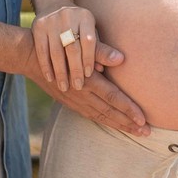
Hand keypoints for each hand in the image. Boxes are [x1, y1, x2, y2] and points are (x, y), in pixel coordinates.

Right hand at [24, 38, 150, 135]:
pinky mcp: (69, 102)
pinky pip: (90, 115)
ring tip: (136, 132)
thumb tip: (121, 58)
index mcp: (88, 80)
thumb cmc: (59, 46)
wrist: (31, 57)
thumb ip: (101, 52)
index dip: (129, 109)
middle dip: (129, 123)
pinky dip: (104, 121)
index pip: (113, 98)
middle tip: (147, 132)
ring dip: (119, 125)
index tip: (143, 119)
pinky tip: (114, 124)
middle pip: (110, 112)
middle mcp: (82, 93)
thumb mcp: (80, 45)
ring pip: (100, 116)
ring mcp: (75, 100)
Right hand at [31, 3, 97, 91]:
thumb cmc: (78, 26)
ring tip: (64, 86)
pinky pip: (41, 49)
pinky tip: (50, 78)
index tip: (89, 75)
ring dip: (60, 71)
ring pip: (55, 50)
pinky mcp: (38, 26)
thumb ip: (101, 48)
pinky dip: (46, 65)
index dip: (89, 59)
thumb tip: (118, 61)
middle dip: (75, 69)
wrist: (53, 6)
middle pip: (72, 47)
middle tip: (78, 86)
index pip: (89, 40)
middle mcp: (68, 16)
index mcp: (85, 16)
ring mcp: (51, 21)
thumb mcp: (90, 32)